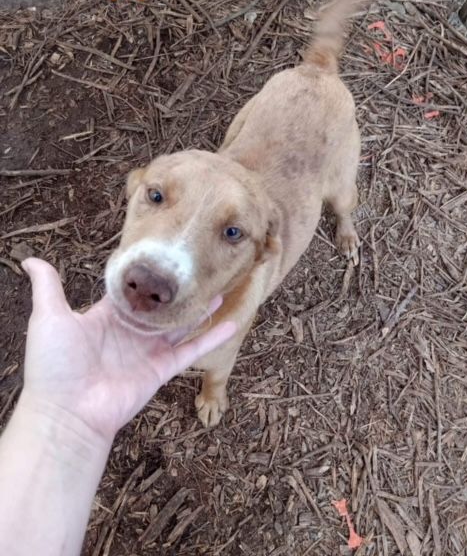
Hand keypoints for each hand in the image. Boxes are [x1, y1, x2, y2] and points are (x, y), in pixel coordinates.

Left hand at [20, 258, 235, 442]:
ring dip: (199, 310)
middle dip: (177, 291)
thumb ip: (48, 287)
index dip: (147, 276)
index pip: (131, 292)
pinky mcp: (162, 369)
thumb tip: (30, 259)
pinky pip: (191, 350)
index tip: (165, 257)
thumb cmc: (55, 365)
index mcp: (106, 317)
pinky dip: (212, 338)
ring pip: (180, 325)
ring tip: (218, 291)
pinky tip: (232, 323)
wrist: (67, 412)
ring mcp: (147, 351)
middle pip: (160, 307)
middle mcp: (130, 332)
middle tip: (197, 271)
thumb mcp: (49, 317)